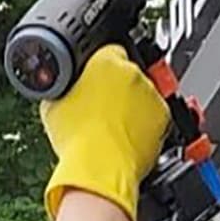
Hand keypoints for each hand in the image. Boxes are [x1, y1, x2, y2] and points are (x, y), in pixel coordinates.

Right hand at [40, 45, 169, 220]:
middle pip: (128, 71)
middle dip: (119, 86)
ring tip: (117, 125)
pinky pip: (156, 113)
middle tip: (106, 107)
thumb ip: (64, 87)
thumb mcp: (54, 104)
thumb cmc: (78, 141)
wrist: (100, 169)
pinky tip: (129, 135)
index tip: (99, 80)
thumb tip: (65, 87)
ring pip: (144, 92)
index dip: (101, 68)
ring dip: (135, 104)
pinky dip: (147, 122)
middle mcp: (133, 71)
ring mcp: (151, 93)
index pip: (109, 51)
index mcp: (105, 60)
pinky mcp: (164, 115)